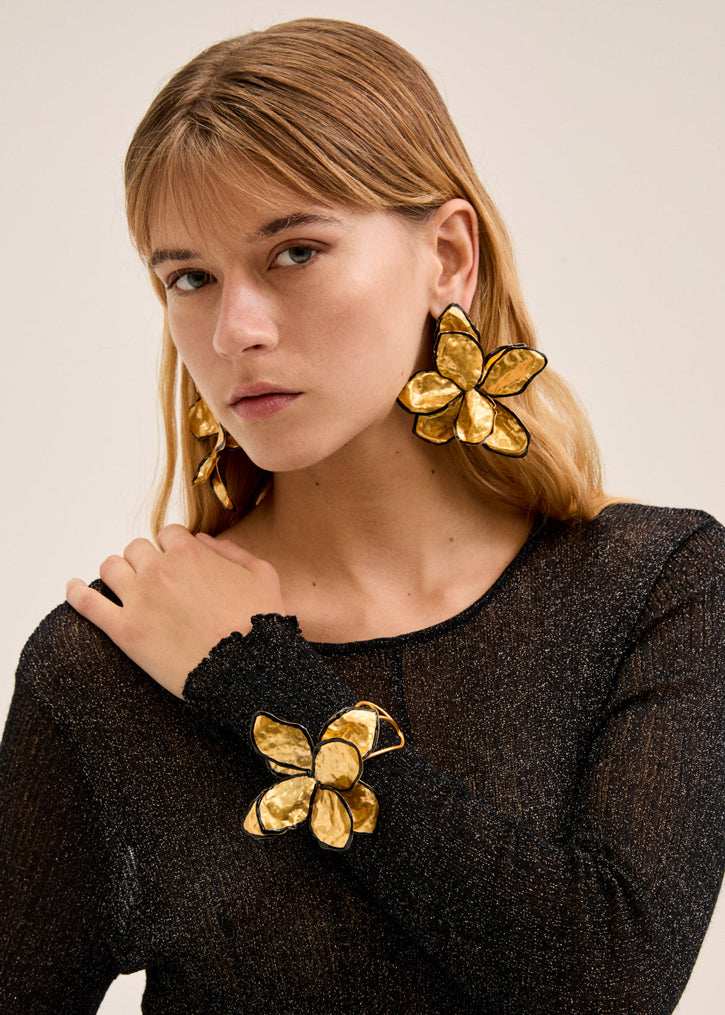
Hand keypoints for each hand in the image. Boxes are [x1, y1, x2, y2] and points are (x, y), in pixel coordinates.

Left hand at [66, 525, 283, 697]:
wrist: (248, 670)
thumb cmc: (260, 624)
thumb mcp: (263, 574)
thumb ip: (232, 551)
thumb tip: (203, 540)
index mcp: (191, 553)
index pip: (168, 534)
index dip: (173, 547)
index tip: (177, 562)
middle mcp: (159, 570)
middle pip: (136, 548)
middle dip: (145, 559)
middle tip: (155, 579)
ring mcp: (139, 599)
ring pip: (111, 567)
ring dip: (118, 571)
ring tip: (123, 584)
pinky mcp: (125, 631)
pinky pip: (88, 604)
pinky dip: (76, 593)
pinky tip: (73, 588)